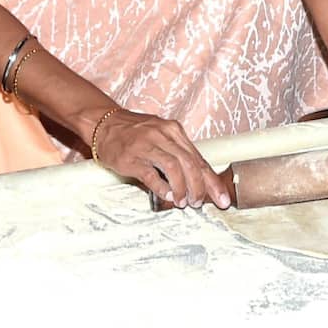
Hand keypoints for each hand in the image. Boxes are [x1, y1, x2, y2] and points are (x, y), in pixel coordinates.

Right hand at [94, 109, 230, 208]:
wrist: (105, 124)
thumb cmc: (135, 133)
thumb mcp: (161, 135)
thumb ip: (178, 153)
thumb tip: (198, 180)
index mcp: (174, 130)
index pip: (199, 158)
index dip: (212, 180)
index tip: (222, 198)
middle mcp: (162, 135)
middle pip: (190, 163)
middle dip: (199, 187)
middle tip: (199, 203)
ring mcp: (146, 145)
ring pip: (173, 167)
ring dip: (182, 188)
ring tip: (183, 202)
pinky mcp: (131, 157)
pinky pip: (151, 174)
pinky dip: (162, 187)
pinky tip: (168, 195)